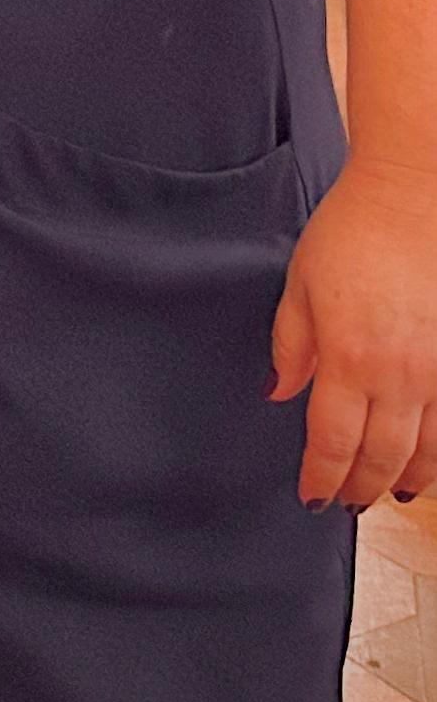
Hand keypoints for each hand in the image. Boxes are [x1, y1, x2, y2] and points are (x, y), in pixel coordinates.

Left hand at [272, 156, 436, 506]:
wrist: (410, 198)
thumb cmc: (351, 233)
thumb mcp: (300, 285)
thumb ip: (290, 346)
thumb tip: (280, 394)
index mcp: (347, 357)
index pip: (331, 440)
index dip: (320, 475)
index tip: (310, 494)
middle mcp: (397, 374)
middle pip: (380, 457)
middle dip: (360, 488)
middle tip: (345, 503)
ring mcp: (436, 371)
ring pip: (424, 451)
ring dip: (403, 479)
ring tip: (385, 494)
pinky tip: (425, 463)